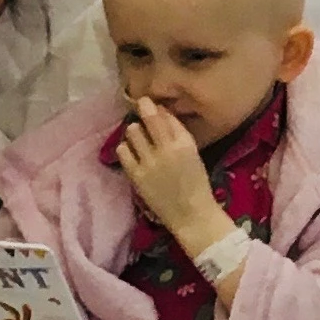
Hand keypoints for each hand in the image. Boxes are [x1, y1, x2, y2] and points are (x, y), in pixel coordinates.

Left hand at [113, 100, 230, 252]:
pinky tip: (132, 152)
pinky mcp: (137, 175)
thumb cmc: (196, 184)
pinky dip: (126, 148)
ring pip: (132, 132)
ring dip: (134, 132)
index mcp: (185, 142)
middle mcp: (166, 148)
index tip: (148, 105)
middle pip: (147, 119)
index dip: (153, 107)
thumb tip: (160, 113)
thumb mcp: (193, 153)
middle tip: (142, 118)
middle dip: (143, 114)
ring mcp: (149, 162)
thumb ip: (178, 133)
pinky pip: (123, 151)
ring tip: (138, 138)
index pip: (164, 115)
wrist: (191, 215)